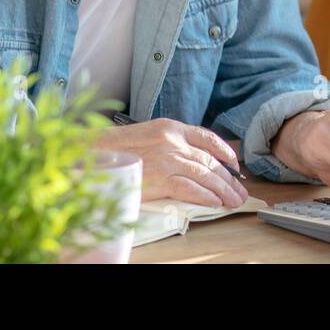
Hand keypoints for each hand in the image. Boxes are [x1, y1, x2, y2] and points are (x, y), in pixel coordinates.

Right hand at [104, 118, 247, 207]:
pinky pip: (191, 188)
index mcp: (169, 127)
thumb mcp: (146, 135)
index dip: (224, 151)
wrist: (91, 154)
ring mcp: (168, 158)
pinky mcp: (161, 177)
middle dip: (227, 178)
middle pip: (209, 160)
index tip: (234, 163)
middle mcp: (172, 140)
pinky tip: (215, 203)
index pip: (206, 137)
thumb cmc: (114, 148)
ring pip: (205, 174)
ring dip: (222, 190)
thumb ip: (167, 143)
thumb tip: (188, 160)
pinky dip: (205, 196)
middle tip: (238, 190)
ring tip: (232, 200)